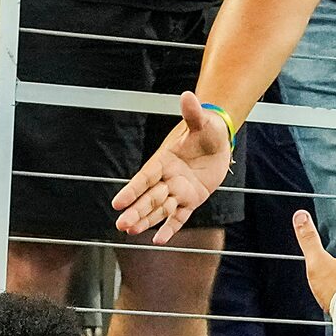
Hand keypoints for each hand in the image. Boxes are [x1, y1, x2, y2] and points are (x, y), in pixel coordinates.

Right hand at [111, 91, 233, 244]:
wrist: (217, 141)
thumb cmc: (207, 130)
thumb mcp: (202, 122)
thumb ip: (193, 113)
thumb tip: (188, 95)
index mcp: (164, 161)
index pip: (145, 178)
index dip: (132, 190)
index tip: (117, 202)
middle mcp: (167, 178)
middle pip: (149, 198)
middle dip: (135, 211)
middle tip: (121, 224)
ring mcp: (178, 191)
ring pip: (160, 209)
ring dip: (146, 220)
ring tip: (131, 231)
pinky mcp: (191, 200)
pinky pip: (179, 217)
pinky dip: (170, 228)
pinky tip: (158, 240)